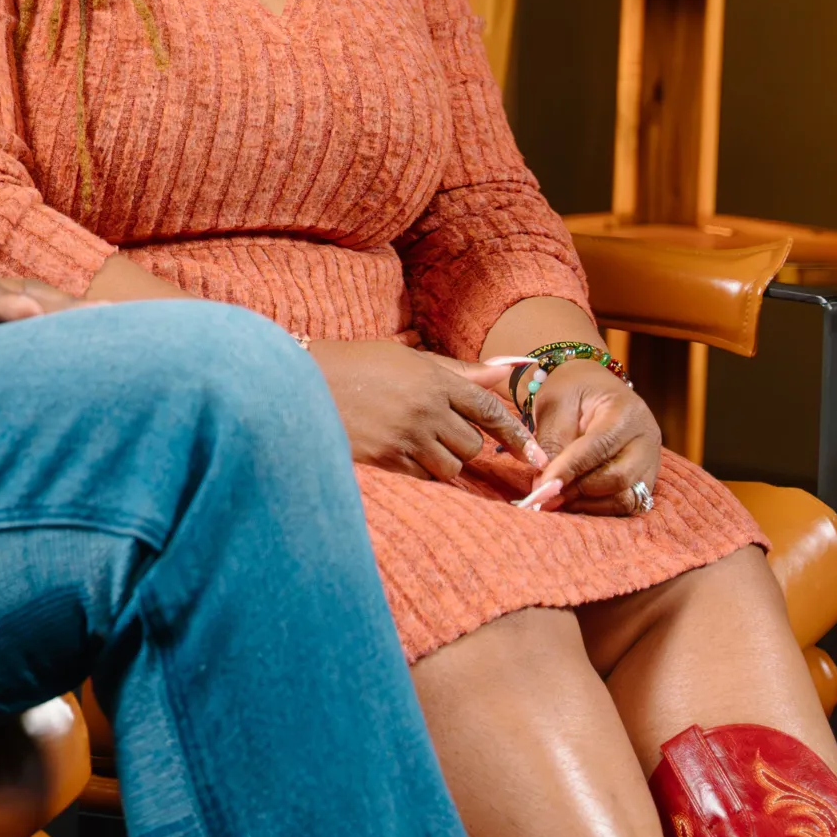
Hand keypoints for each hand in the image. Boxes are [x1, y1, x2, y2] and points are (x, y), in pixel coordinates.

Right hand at [307, 342, 548, 484]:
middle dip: (467, 445)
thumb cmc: (356, 365)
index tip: (534, 456)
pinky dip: (422, 472)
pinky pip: (424, 477)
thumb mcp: (407, 359)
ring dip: (444, 461)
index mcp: (434, 379)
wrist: (302, 381)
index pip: (489, 409)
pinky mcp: (386, 458)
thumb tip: (505, 370)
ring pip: (452, 464)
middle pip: (474, 444)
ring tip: (419, 444)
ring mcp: (406, 434)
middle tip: (443, 435)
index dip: (517, 435)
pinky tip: (404, 457)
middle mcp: (426, 407)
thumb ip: (457, 371)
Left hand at [524, 360, 661, 516]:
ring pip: (626, 498)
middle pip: (618, 478)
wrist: (591, 386)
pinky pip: (628, 504)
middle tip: (545, 494)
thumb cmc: (571, 390)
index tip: (542, 487)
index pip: (600, 447)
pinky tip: (574, 501)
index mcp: (626, 411)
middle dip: (578, 490)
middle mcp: (647, 438)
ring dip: (588, 504)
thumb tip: (544, 485)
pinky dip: (599, 508)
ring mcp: (651, 461)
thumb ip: (551, 442)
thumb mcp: (555, 404)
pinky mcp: (646, 479)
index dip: (570, 470)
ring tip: (557, 498)